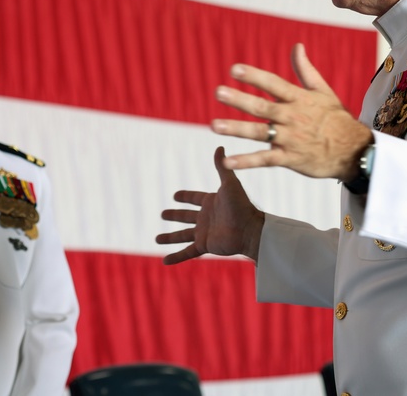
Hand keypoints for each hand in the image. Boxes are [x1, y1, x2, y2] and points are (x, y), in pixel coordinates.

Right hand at [156, 147, 264, 264]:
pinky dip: (176, 256)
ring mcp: (205, 232)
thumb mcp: (230, 184)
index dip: (185, 196)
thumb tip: (220, 146)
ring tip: (157, 238)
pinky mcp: (205, 245)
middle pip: (186, 216)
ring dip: (170, 237)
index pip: (195, 198)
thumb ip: (222, 167)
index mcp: (211, 202)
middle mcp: (207, 217)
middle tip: (162, 214)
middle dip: (175, 215)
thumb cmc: (241, 205)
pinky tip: (165, 261)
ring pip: (183, 235)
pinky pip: (187, 252)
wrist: (249, 230)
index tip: (175, 195)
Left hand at [211, 43, 372, 179]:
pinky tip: (227, 162)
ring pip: (259, 133)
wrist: (354, 151)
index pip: (274, 84)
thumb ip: (305, 70)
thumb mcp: (323, 91)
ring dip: (236, 129)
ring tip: (215, 126)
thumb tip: (297, 46)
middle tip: (218, 92)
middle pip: (262, 107)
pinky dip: (246, 162)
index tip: (234, 69)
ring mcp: (290, 139)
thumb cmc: (336, 118)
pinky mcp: (289, 159)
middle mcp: (292, 117)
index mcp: (299, 99)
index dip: (255, 76)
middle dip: (240, 100)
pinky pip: (265, 160)